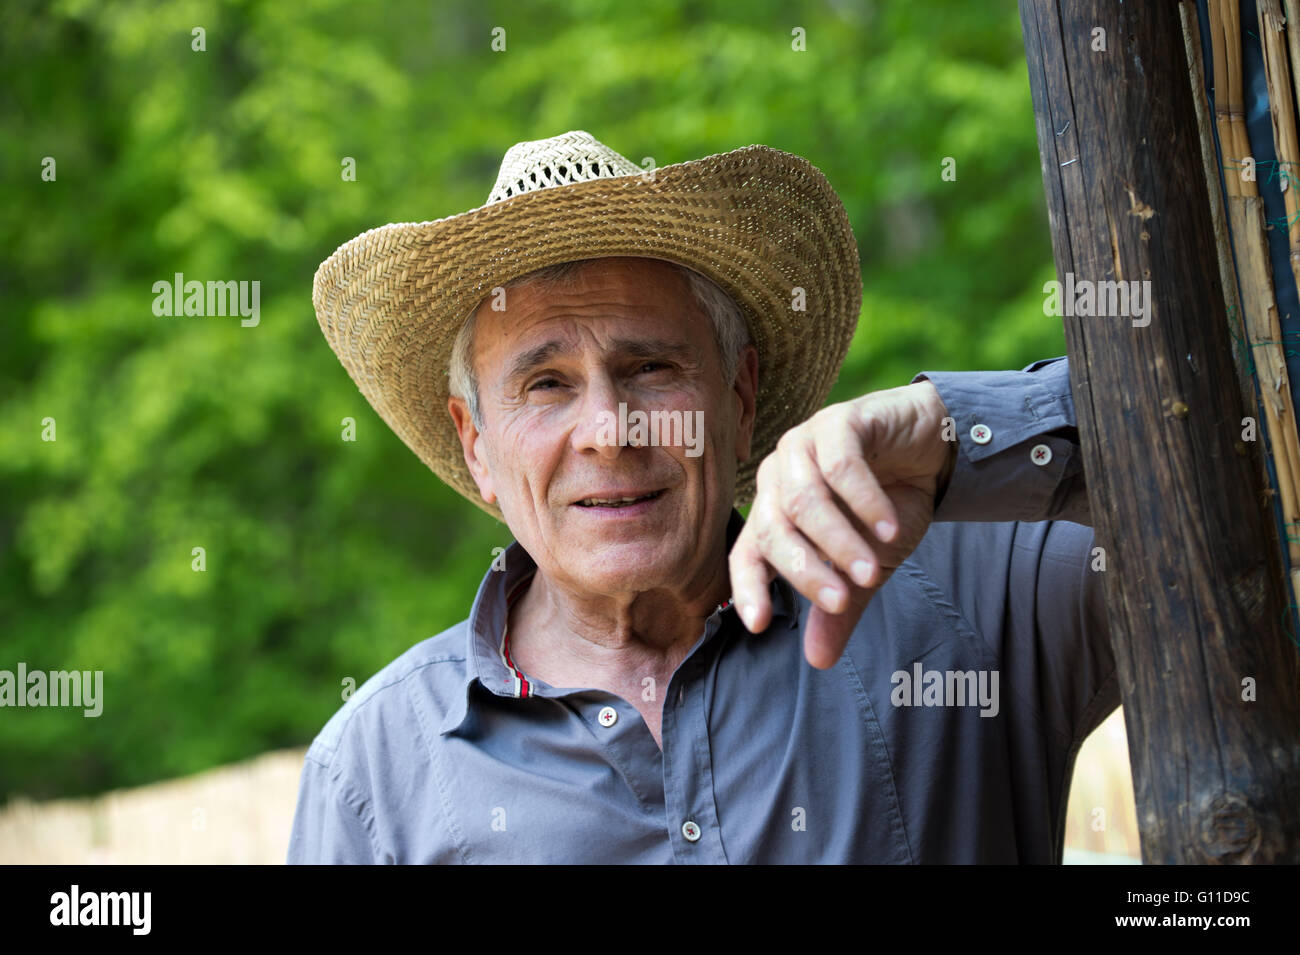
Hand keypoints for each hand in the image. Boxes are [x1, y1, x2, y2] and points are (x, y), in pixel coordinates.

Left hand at [728, 380, 953, 668]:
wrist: (933, 448)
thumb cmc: (889, 505)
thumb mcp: (866, 564)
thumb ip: (841, 607)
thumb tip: (818, 662)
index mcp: (774, 511)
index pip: (747, 552)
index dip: (747, 587)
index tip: (759, 624)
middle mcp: (778, 477)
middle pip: (773, 529)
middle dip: (806, 571)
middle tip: (840, 600)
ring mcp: (803, 445)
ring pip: (805, 500)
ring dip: (839, 541)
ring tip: (871, 570)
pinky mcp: (838, 422)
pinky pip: (842, 465)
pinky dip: (865, 502)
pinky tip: (888, 528)